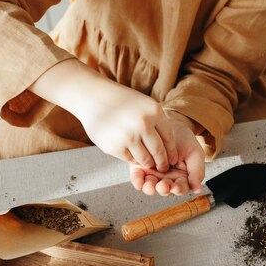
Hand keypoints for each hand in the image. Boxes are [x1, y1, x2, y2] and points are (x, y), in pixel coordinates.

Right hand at [30, 59, 177, 171]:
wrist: (93, 97)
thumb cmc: (122, 102)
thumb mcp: (144, 105)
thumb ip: (157, 123)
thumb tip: (170, 151)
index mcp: (155, 112)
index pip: (169, 139)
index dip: (171, 152)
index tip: (172, 160)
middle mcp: (144, 124)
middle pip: (159, 152)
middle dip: (162, 163)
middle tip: (163, 168)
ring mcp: (129, 136)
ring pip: (145, 160)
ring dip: (148, 164)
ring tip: (148, 163)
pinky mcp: (115, 147)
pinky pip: (130, 160)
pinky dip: (132, 159)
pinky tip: (130, 154)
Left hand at [129, 115, 204, 195]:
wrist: (171, 125)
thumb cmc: (185, 141)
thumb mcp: (195, 154)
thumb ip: (197, 172)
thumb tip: (198, 189)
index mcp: (181, 179)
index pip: (180, 188)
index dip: (178, 190)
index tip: (177, 188)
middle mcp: (166, 180)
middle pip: (164, 189)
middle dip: (163, 189)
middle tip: (162, 186)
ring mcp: (153, 175)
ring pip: (150, 186)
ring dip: (149, 188)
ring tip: (150, 186)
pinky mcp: (140, 168)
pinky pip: (138, 178)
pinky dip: (138, 181)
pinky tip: (139, 182)